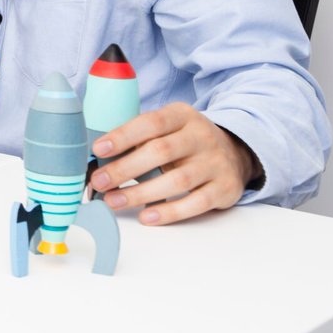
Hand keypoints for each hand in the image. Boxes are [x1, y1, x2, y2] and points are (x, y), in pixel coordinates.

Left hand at [88, 102, 259, 224]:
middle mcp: (202, 136)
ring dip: (140, 193)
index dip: (123, 136)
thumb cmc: (184, 141)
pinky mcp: (225, 188)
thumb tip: (98, 158)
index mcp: (182, 115)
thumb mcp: (168, 128)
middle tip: (99, 181)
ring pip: (177, 180)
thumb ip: (139, 137)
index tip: (98, 149)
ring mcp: (216, 163)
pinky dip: (169, 212)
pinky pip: (195, 203)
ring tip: (113, 201)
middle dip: (125, 168)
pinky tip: (146, 216)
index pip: (151, 123)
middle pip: (161, 152)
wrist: (234, 153)